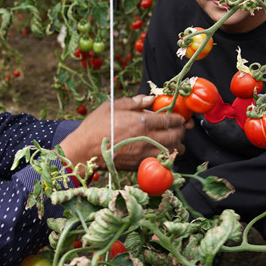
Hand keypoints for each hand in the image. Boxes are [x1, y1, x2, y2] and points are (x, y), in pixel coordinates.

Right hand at [60, 95, 188, 171]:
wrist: (84, 152)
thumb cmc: (95, 127)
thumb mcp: (111, 107)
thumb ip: (133, 102)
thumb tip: (150, 99)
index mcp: (141, 122)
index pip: (169, 120)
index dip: (178, 118)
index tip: (179, 117)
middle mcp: (147, 139)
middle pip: (175, 136)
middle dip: (181, 131)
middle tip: (180, 128)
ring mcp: (144, 154)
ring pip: (172, 151)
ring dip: (177, 145)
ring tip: (175, 140)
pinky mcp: (140, 166)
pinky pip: (162, 162)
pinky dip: (167, 156)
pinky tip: (164, 152)